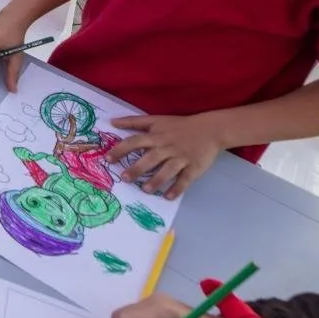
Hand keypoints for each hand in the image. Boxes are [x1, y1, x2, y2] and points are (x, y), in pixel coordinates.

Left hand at [107, 114, 223, 199]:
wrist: (210, 129)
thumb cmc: (178, 126)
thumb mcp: (156, 120)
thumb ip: (134, 122)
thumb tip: (112, 122)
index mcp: (156, 136)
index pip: (135, 142)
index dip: (121, 150)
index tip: (108, 159)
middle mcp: (167, 147)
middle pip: (150, 158)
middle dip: (137, 168)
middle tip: (125, 178)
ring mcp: (181, 157)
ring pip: (168, 170)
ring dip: (157, 180)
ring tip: (145, 190)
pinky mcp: (194, 167)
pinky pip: (185, 179)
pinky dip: (177, 188)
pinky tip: (168, 197)